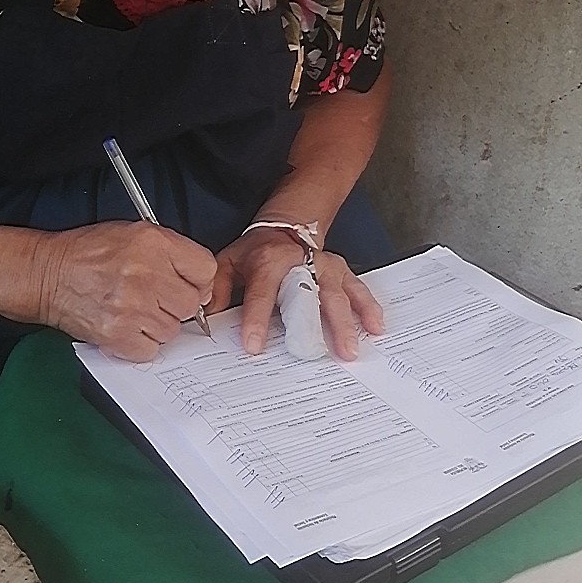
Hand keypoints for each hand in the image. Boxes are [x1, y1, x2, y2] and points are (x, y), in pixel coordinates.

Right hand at [33, 221, 216, 360]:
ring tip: (134, 309)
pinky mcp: (118, 334)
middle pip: (192, 303)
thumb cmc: (89, 254)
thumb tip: (201, 283)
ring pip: (172, 330)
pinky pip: (151, 350)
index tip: (187, 284)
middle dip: (176, 303)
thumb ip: (172, 252)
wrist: (48, 274)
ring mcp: (133, 307)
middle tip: (154, 298)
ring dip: (157, 324)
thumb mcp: (134, 234)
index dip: (198, 280)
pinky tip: (126, 326)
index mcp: (153, 243)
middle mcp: (146, 274)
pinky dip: (140, 343)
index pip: (206, 269)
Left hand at [210, 228, 383, 360]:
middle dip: (312, 327)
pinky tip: (375, 328)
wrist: (285, 227)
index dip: (256, 320)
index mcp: (269, 261)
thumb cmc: (256, 251)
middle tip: (315, 355)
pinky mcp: (341, 272)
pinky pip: (358, 290)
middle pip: (309, 297)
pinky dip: (368, 308)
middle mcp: (302, 263)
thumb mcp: (228, 262)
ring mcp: (325, 267)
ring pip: (338, 295)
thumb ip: (216, 290)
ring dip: (345, 324)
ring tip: (349, 351)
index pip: (261, 294)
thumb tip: (206, 320)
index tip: (253, 347)